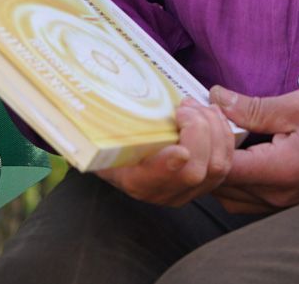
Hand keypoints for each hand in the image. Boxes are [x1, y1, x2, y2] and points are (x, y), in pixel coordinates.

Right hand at [94, 99, 234, 206]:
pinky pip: (227, 161)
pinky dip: (225, 133)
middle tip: (184, 106)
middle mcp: (162, 192)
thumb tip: (71, 109)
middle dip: (198, 131)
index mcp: (134, 180)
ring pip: (217, 167)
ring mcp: (188, 191)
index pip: (153, 181)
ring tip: (199, 106)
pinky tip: (213, 114)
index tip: (179, 150)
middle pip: (195, 172)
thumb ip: (100, 126)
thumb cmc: (113, 139)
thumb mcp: (103, 132)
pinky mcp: (207, 184)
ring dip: (214, 128)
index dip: (168, 167)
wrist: (125, 158)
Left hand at [208, 85, 298, 213]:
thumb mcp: (298, 105)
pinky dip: (233, 176)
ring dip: (216, 167)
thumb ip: (252, 107)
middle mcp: (275, 196)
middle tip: (201, 119)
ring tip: (218, 133)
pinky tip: (240, 149)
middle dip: (202, 153)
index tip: (194, 111)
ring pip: (229, 195)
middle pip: (216, 185)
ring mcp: (280, 203)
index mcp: (277, 172)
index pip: (218, 166)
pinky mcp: (286, 201)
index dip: (199, 138)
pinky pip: (246, 197)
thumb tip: (216, 98)